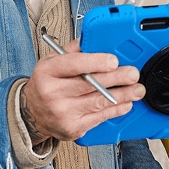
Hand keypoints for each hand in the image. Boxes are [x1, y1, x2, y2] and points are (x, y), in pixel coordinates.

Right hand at [21, 41, 143, 142]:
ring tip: (136, 89)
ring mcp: (63, 113)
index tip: (113, 60)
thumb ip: (73, 50)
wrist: (32, 114)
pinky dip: (115, 109)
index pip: (73, 65)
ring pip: (99, 102)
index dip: (95, 62)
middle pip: (90, 84)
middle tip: (133, 73)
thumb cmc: (46, 84)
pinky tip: (126, 103)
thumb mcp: (51, 62)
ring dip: (123, 95)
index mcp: (47, 72)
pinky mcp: (73, 128)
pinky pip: (99, 117)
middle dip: (116, 78)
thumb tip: (95, 39)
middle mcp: (53, 93)